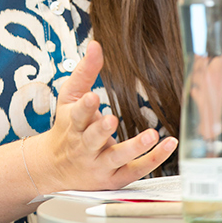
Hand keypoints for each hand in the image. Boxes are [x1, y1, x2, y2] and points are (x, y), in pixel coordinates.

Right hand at [29, 41, 176, 193]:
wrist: (54, 167)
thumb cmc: (66, 127)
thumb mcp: (69, 97)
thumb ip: (85, 71)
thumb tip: (96, 45)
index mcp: (73, 125)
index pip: (77, 115)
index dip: (85, 107)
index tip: (91, 97)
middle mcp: (85, 147)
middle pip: (92, 139)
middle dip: (101, 130)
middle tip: (111, 119)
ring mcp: (99, 164)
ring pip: (117, 157)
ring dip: (134, 147)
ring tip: (151, 136)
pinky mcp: (114, 177)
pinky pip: (135, 170)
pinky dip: (153, 159)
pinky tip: (167, 145)